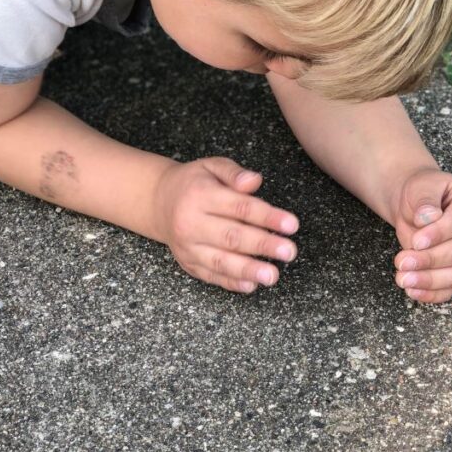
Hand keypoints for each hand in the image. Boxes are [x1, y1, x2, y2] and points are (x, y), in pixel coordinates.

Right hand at [154, 157, 299, 294]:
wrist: (159, 202)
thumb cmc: (194, 183)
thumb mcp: (212, 166)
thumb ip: (235, 173)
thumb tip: (255, 181)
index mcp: (201, 195)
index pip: (240, 207)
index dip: (267, 217)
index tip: (291, 224)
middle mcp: (191, 222)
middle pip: (232, 236)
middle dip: (263, 245)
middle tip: (289, 251)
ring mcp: (188, 246)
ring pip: (221, 261)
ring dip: (248, 270)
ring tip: (272, 275)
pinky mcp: (188, 263)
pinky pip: (211, 276)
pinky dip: (231, 283)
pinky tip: (251, 285)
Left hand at [390, 166, 451, 303]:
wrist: (418, 206)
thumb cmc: (424, 192)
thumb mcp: (422, 186)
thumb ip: (425, 200)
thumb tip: (427, 217)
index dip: (438, 234)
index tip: (416, 241)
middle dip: (430, 260)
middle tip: (402, 262)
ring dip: (429, 280)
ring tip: (403, 279)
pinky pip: (450, 288)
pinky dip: (432, 294)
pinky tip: (412, 291)